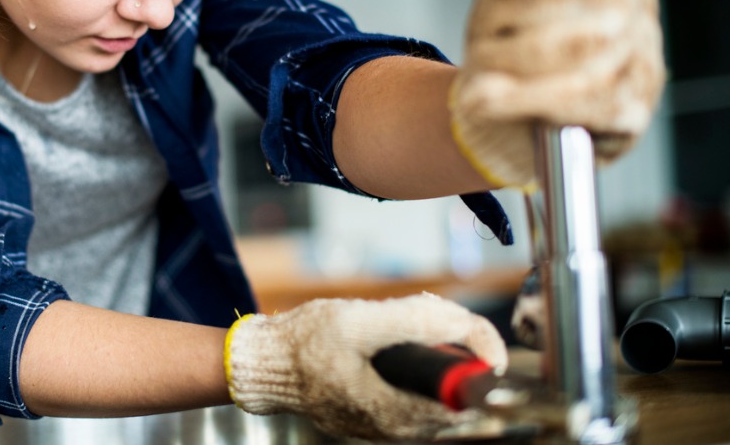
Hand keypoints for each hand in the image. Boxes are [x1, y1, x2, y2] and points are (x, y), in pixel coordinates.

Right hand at [224, 294, 507, 440]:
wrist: (268, 364)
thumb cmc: (306, 342)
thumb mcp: (358, 320)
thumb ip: (413, 320)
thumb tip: (463, 324)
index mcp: (395, 410)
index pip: (464, 395)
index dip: (481, 360)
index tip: (479, 337)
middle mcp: (395, 429)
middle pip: (456, 399)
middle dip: (459, 358)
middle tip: (445, 325)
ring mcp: (385, 428)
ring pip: (438, 400)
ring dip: (440, 365)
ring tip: (419, 333)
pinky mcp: (376, 420)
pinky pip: (417, 401)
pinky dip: (421, 375)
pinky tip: (402, 348)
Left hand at [450, 0, 665, 188]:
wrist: (506, 114)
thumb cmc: (509, 35)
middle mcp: (634, 5)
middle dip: (515, 19)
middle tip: (477, 35)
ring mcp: (639, 58)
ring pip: (579, 49)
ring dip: (513, 62)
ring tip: (481, 73)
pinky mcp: (629, 110)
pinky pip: (581, 101)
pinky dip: (525, 100)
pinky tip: (492, 98)